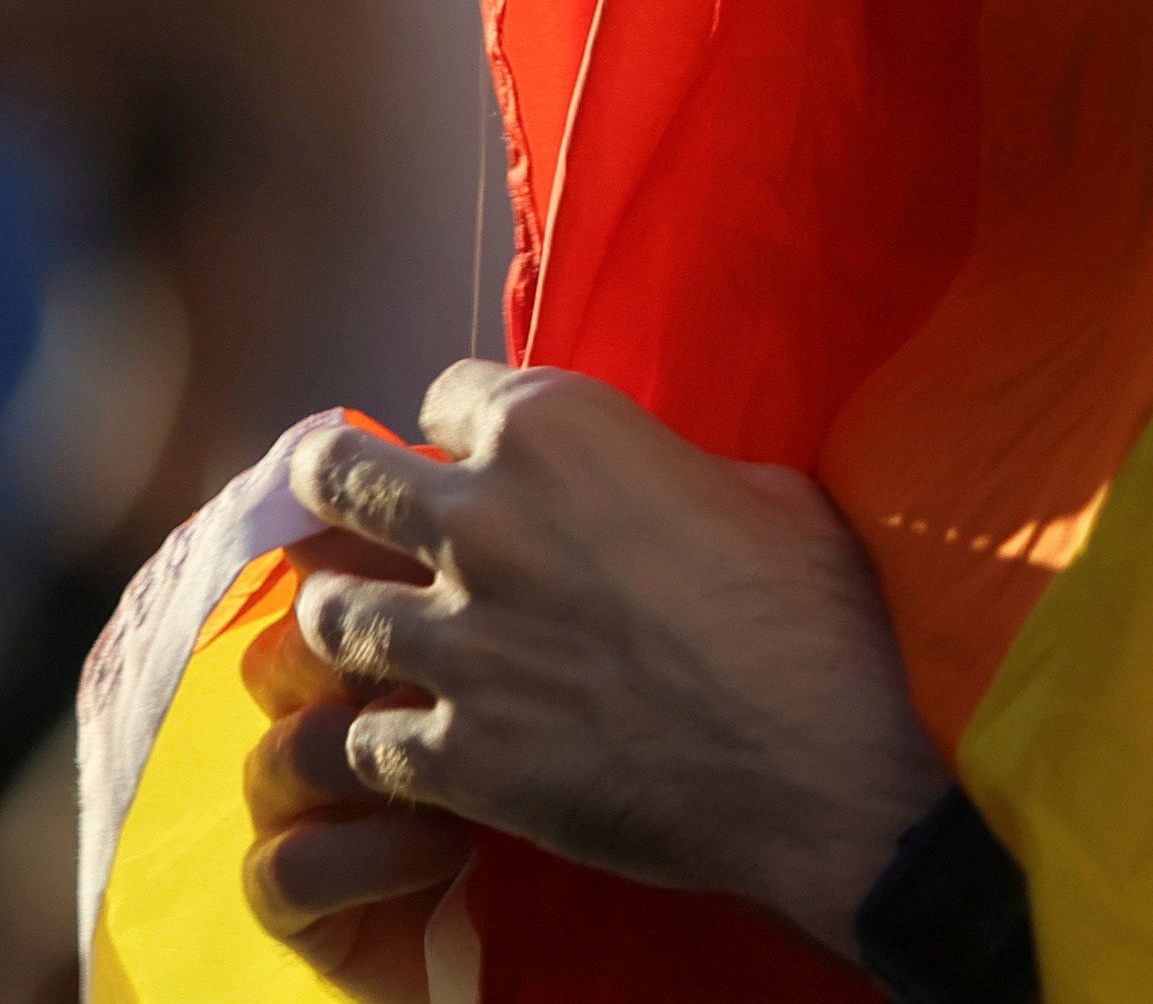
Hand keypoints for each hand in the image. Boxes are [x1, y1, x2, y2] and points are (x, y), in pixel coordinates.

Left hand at [240, 362, 947, 964]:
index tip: (472, 455)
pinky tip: (413, 747)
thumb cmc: (815, 608)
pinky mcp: (457, 753)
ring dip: (349, 619)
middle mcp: (483, 519)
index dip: (462, 425)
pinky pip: (368, 741)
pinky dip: (387, 743)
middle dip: (336, 488)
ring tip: (365, 634)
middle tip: (342, 507)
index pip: (448, 394)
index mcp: (555, 429)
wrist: (823, 759)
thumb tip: (647, 490)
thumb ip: (659, 472)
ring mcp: (458, 641)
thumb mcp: (754, 488)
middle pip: (342, 479)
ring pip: (329, 612)